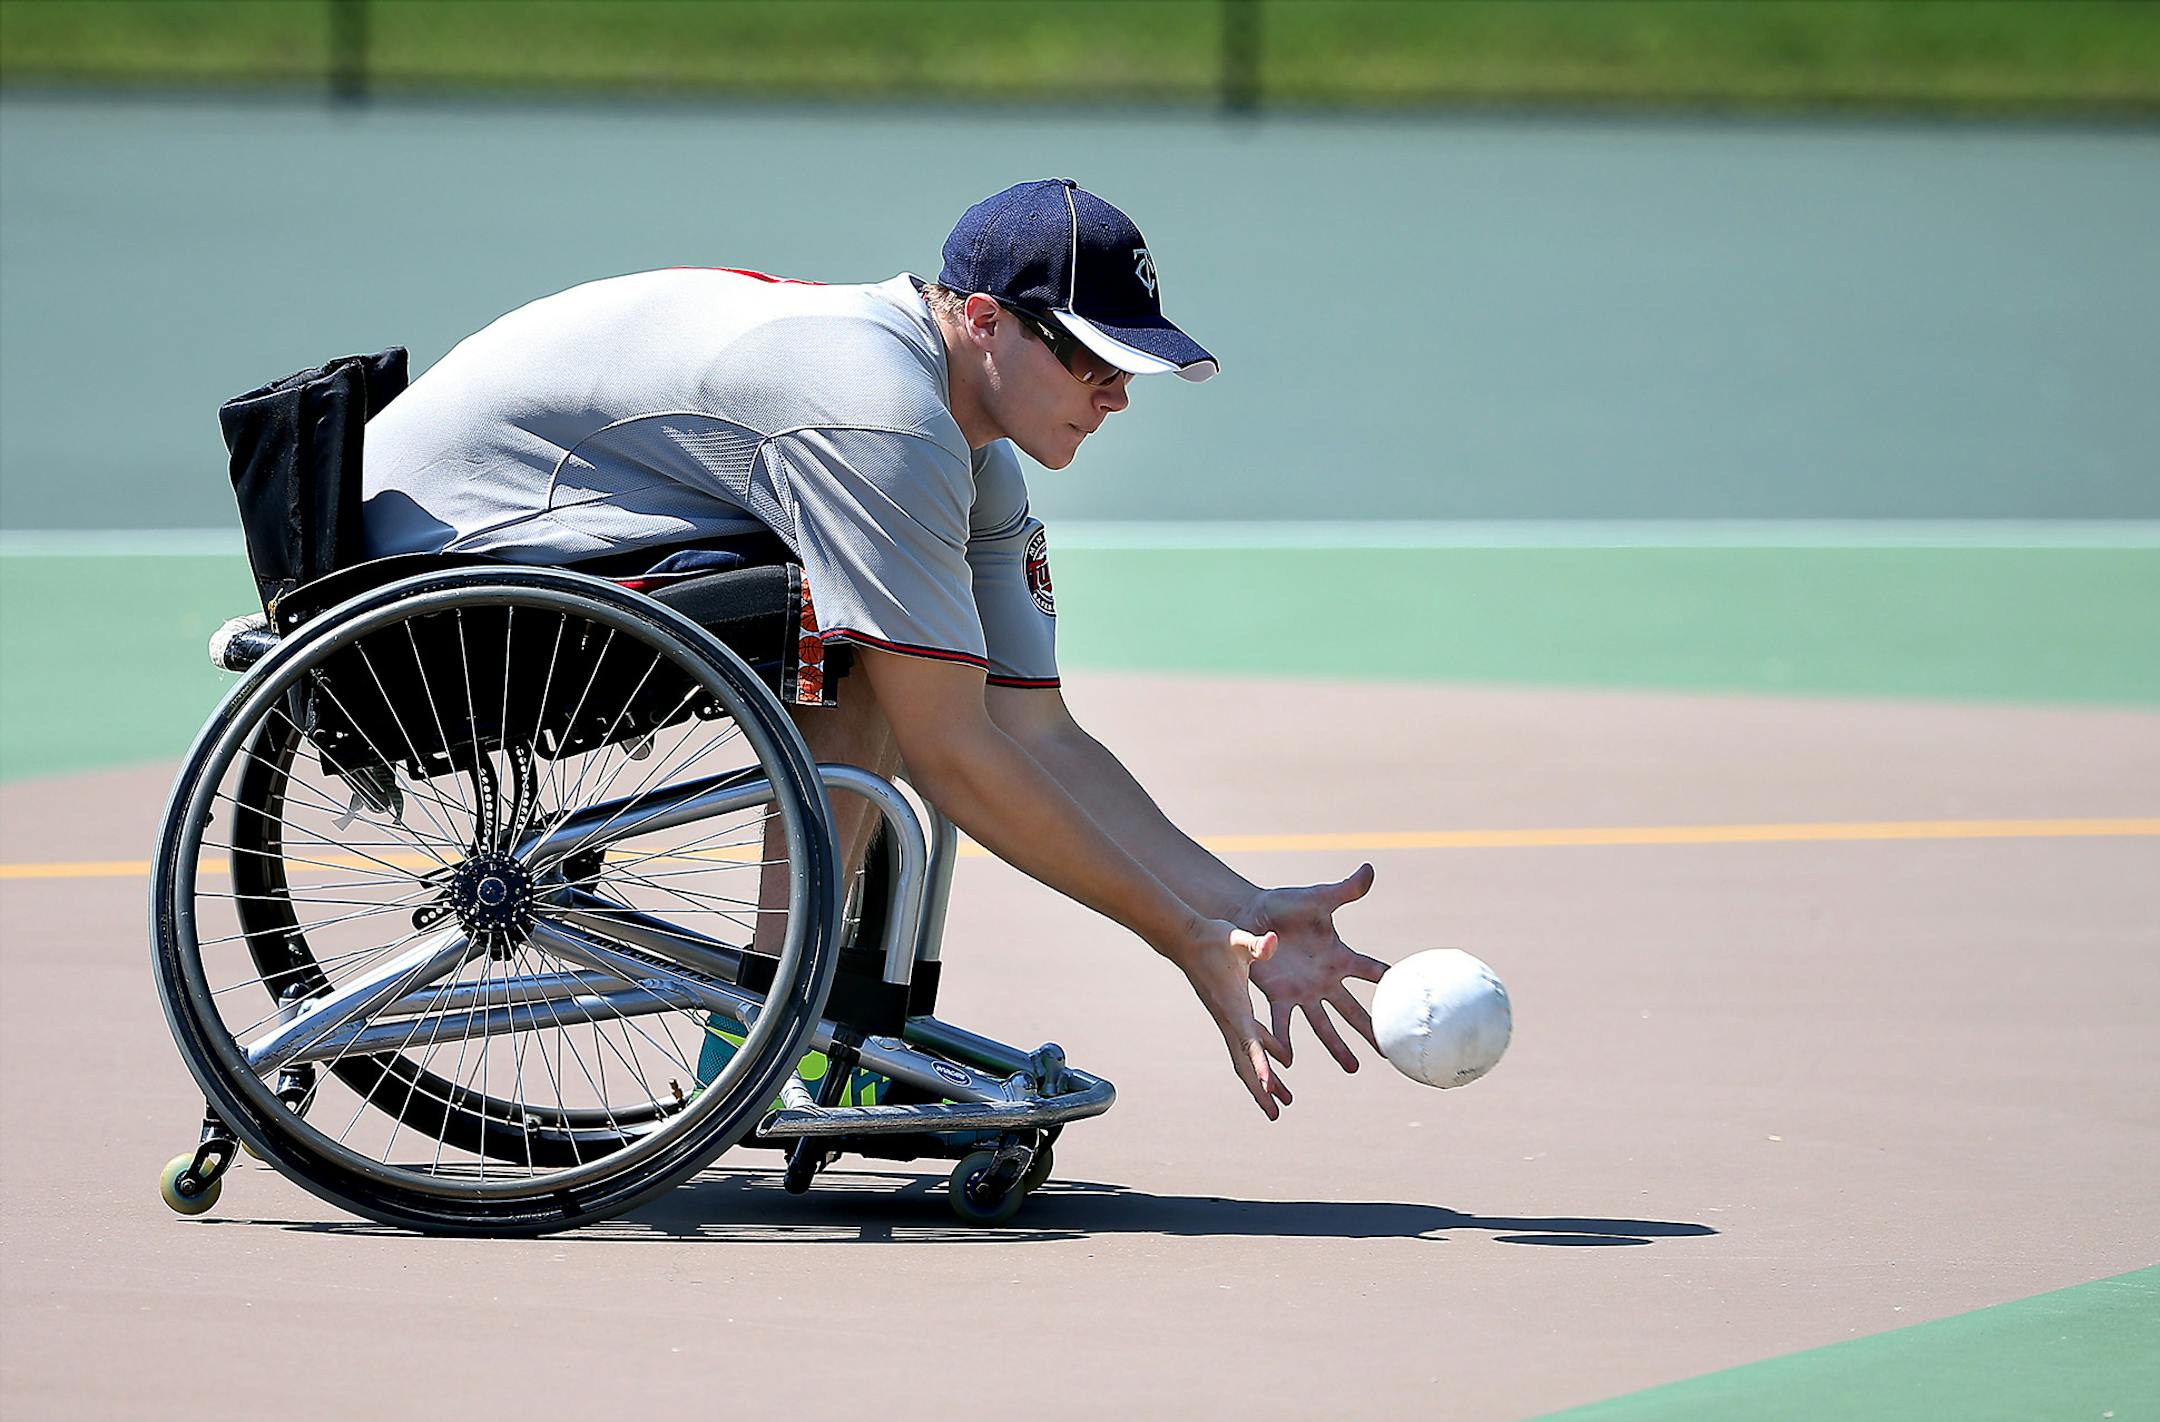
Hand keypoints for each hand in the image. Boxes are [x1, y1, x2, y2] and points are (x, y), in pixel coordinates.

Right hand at [1161, 918, 1292, 1118]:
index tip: (1270, 1085)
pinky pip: (1251, 1039)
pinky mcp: (1232, 1011)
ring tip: (1285, 1099)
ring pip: (1247, 1056)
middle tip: (1277, 1114)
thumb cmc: (1214, 938)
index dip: (1261, 1062)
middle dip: (1261, 1089)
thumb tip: (1274, 941)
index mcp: (1234, 1006)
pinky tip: (1283, 1058)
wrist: (1188, 939)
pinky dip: (1266, 1052)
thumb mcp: (1240, 940)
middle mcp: (1229, 1019)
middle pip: (1244, 1062)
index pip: (1248, 1040)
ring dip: (1265, 1078)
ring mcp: (1229, 1017)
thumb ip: (1259, 945)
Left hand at [1244, 863, 1388, 1073]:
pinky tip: (1289, 1062)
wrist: (1250, 914)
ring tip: (1354, 1068)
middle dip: (1371, 1030)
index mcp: (1338, 956)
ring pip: (1324, 1025)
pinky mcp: (1278, 996)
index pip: (1371, 970)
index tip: (1414, 997)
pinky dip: (1286, 1042)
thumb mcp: (1317, 898)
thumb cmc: (1285, 905)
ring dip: (1338, 1047)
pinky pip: (1283, 1023)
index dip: (1390, 982)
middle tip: (1390, 1052)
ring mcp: (1303, 992)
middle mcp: (1325, 979)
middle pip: (1354, 1009)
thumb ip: (1344, 891)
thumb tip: (1369, 870)